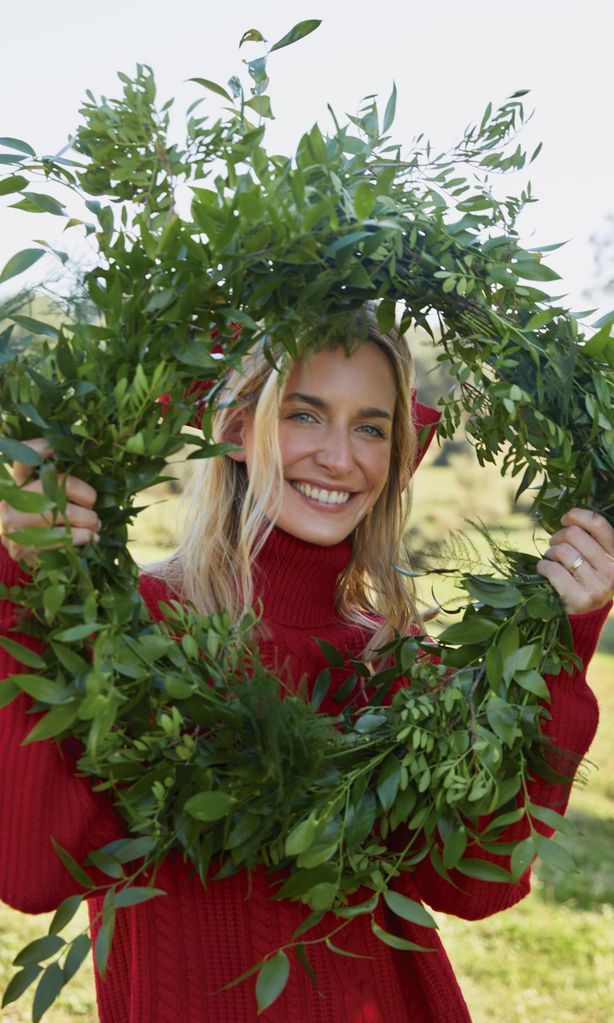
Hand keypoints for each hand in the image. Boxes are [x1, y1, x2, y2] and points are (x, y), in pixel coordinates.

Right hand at [0, 438, 99, 568]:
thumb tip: (88, 464)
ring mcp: (17, 523)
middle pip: (63, 486)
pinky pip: (68, 537)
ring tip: (95, 524)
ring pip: (70, 514)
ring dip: (91, 520)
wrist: (13, 548)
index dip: (40, 448)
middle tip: (92, 506)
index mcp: (16, 482)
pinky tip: (91, 537)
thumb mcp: (35, 494)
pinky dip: (86, 537)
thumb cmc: (33, 516)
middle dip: (87, 497)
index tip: (55, 446)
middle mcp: (14, 500)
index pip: (25, 459)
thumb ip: (54, 480)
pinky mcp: (26, 545)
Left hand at [536, 508, 613, 614]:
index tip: (565, 518)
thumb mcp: (595, 561)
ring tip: (551, 561)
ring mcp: (597, 586)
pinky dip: (542, 567)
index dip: (578, 515)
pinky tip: (544, 571)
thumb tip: (570, 514)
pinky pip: (552, 569)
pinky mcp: (580, 599)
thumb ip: (590, 540)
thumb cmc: (585, 581)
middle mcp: (611, 570)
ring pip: (562, 551)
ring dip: (550, 553)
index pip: (599, 524)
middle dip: (558, 537)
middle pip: (575, 534)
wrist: (584, 619)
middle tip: (555, 546)